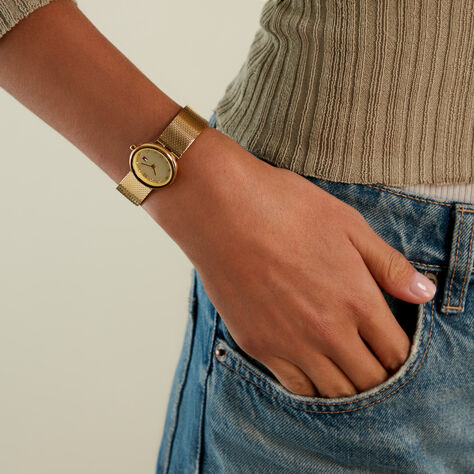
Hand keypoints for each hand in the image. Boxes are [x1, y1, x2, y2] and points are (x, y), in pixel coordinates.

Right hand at [144, 127, 436, 397]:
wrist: (222, 210)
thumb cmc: (285, 208)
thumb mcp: (347, 224)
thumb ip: (388, 264)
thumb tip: (424, 294)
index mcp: (356, 298)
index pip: (396, 351)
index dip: (400, 355)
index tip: (393, 349)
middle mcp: (327, 330)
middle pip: (369, 380)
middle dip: (379, 375)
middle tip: (373, 362)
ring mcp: (290, 343)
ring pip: (334, 392)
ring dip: (348, 386)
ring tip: (346, 370)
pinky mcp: (258, 346)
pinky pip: (295, 388)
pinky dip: (311, 387)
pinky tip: (312, 370)